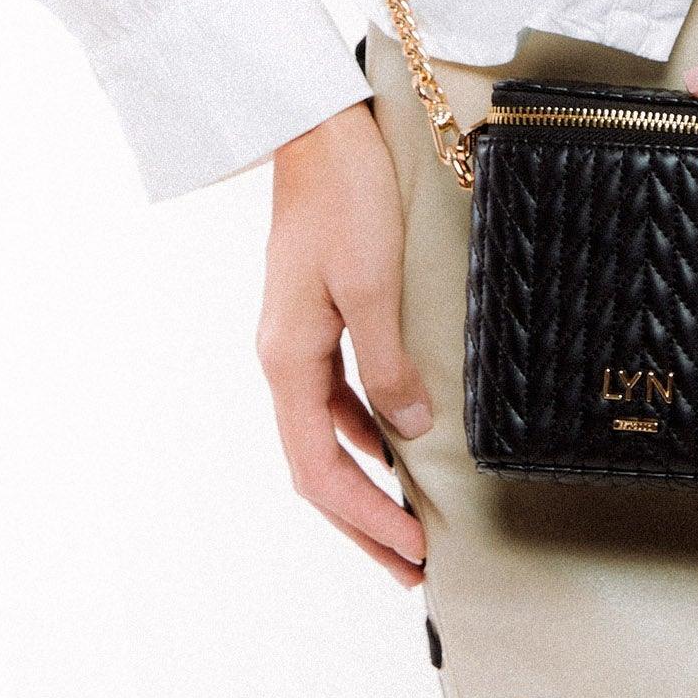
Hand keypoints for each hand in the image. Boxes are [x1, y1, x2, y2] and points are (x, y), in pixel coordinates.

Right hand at [257, 102, 430, 585]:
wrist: (317, 131)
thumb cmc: (345, 199)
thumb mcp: (372, 285)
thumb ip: (387, 364)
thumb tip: (409, 433)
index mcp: (288, 361)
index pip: (320, 471)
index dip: (366, 519)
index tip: (413, 553)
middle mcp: (283, 360)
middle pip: (317, 467)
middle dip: (363, 522)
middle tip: (412, 567)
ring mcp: (296, 340)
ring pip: (325, 436)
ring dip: (365, 482)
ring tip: (407, 521)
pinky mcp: (315, 318)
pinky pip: (335, 398)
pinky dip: (364, 433)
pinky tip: (396, 441)